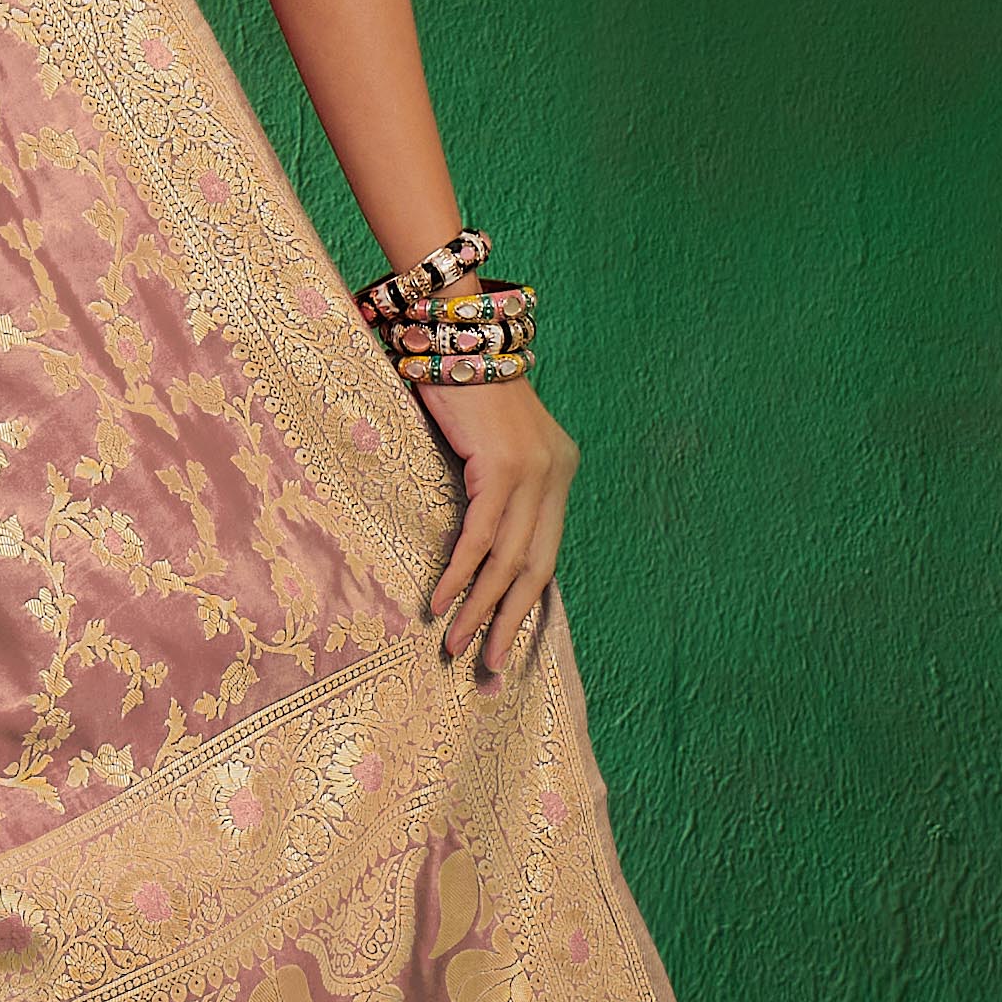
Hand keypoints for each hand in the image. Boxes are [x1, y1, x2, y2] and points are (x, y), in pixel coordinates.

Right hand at [415, 377, 576, 686]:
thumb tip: (478, 543)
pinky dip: (460, 574)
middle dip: (510, 623)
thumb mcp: (491, 444)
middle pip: (535, 569)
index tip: (504, 643)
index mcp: (559, 473)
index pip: (545, 554)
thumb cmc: (462, 387)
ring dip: (480, 609)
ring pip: (509, 561)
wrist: (458, 334)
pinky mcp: (504, 468)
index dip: (524, 604)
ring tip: (457, 645)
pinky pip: (481, 537)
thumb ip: (496, 487)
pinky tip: (441, 602)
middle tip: (489, 666)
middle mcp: (556, 476)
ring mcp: (534, 473)